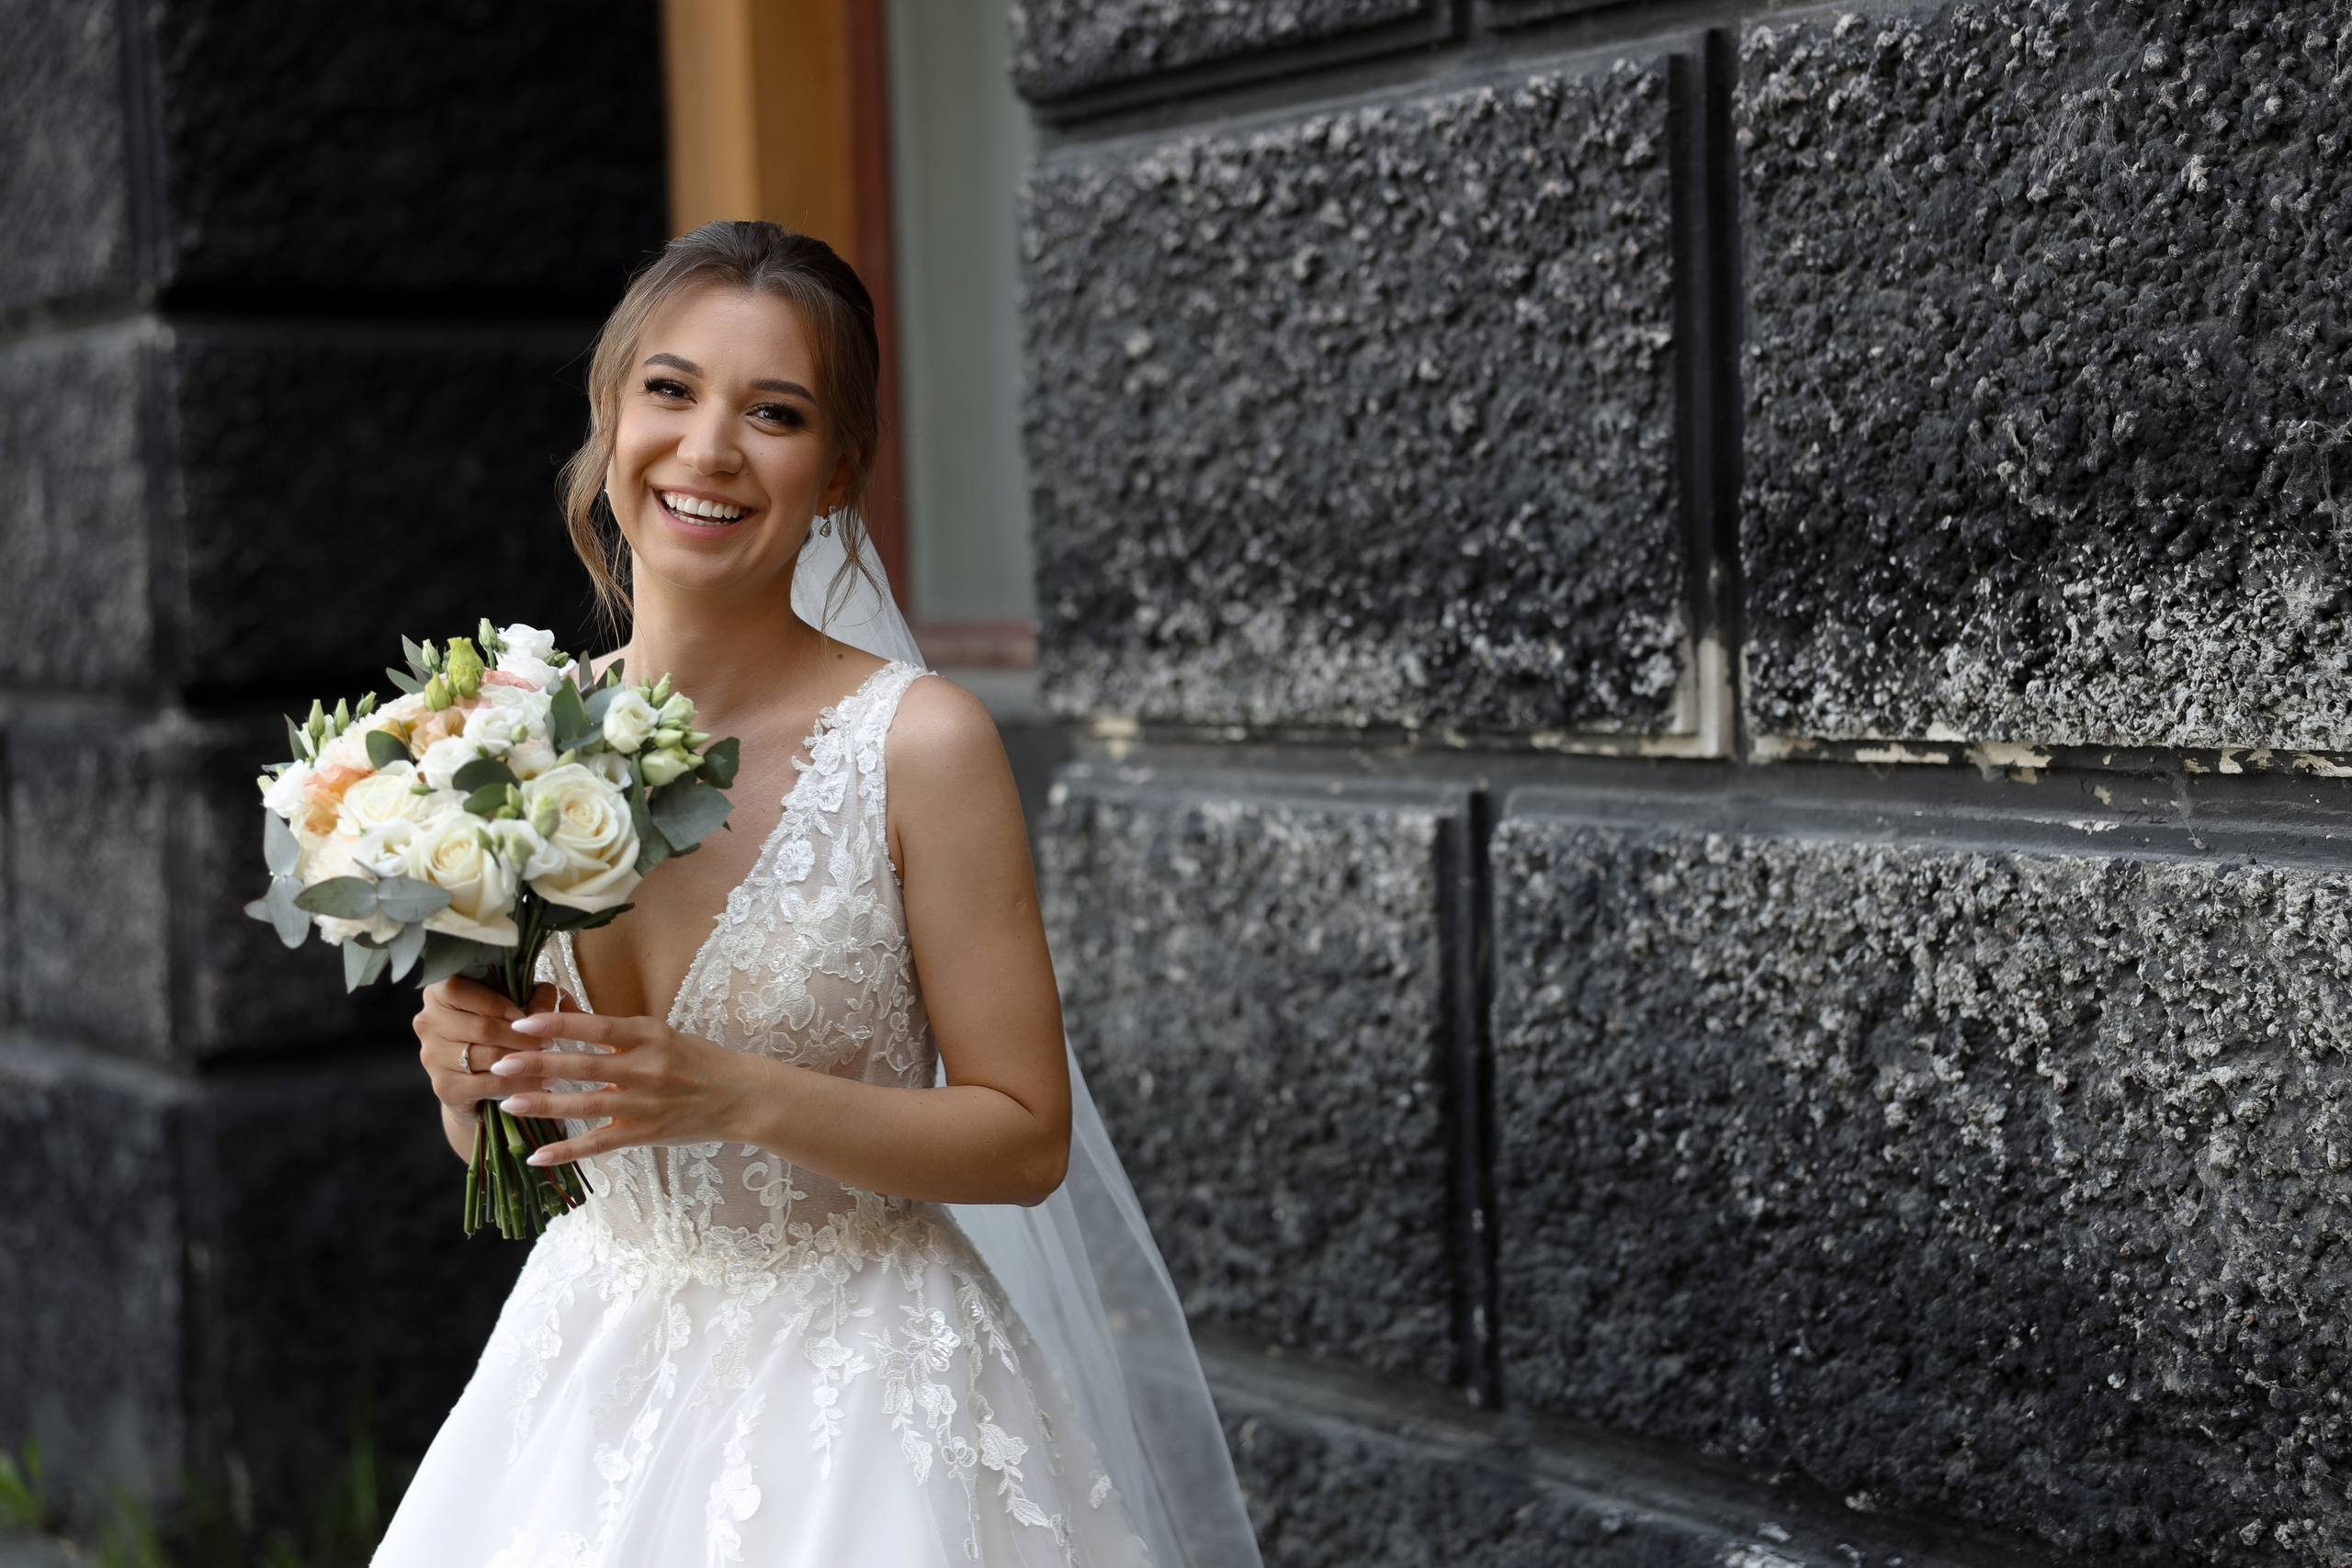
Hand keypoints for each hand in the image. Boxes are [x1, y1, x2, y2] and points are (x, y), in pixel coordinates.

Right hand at [415, 977, 559, 1111]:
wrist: (473, 1081)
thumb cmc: (496, 1030)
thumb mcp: (513, 1004)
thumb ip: (533, 995)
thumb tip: (544, 1010)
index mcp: (438, 993)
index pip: (459, 990)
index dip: (496, 1002)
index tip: (525, 1015)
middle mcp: (428, 1023)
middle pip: (481, 1027)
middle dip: (521, 1036)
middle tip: (548, 1042)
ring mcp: (432, 1057)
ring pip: (488, 1057)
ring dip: (525, 1060)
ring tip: (550, 1062)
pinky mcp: (444, 1087)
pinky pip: (490, 1084)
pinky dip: (521, 1083)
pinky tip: (542, 1083)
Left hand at [493, 1012, 768, 1165]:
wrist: (741, 1097)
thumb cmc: (698, 1061)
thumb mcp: (661, 1035)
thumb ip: (617, 1033)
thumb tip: (567, 1016)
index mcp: (650, 1036)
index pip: (598, 1027)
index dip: (559, 1024)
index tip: (522, 1023)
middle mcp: (647, 1068)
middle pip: (584, 1066)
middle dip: (538, 1065)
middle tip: (499, 1063)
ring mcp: (645, 1104)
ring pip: (586, 1106)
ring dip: (544, 1105)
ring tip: (507, 1104)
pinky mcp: (645, 1134)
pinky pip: (600, 1145)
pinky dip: (568, 1151)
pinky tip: (538, 1156)